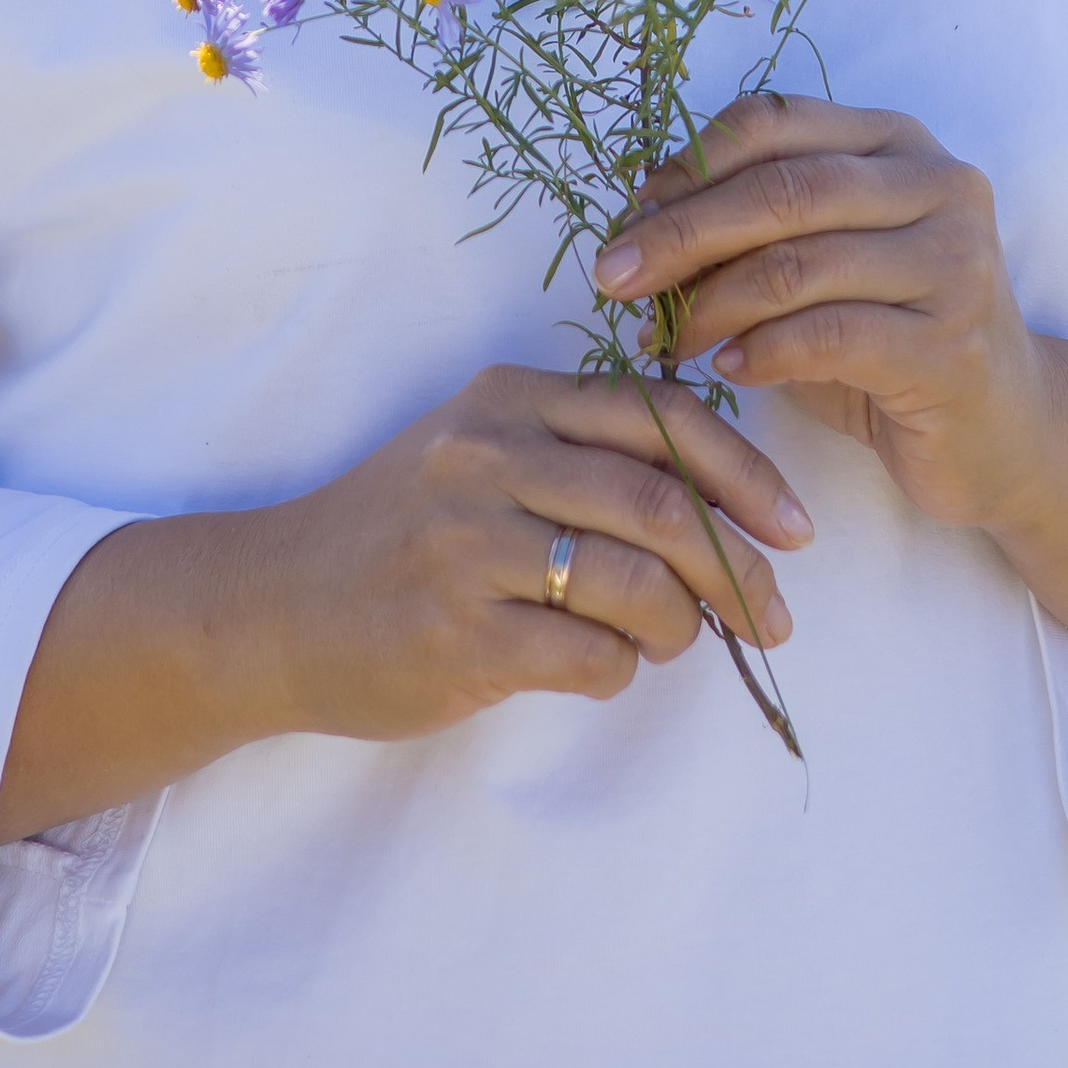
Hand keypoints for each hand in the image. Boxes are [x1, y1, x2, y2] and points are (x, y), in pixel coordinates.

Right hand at [244, 361, 806, 738]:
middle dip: (741, 568)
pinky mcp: (457, 635)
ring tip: (677, 642)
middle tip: (775, 614)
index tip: (794, 529)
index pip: (663, 418)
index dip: (748, 474)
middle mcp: (489, 456)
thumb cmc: (400, 531)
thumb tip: (724, 506)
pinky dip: (623, 670)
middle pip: (664, 502)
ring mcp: (468, 545)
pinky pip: (588, 655)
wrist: (272, 606)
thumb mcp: (481, 452)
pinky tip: (607, 667)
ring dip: (684, 625)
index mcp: (509, 396)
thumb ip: (583, 455)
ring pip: (637, 581)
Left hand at [593, 94, 1054, 527]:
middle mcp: (937, 185)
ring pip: (798, 264)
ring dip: (710, 303)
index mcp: (897, 141)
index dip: (692, 163)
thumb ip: (756, 232)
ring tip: (664, 336)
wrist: (1009, 435)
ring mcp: (955, 263)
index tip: (628, 212)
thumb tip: (639, 219)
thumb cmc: (894, 341)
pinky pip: (830, 336)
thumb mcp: (823, 267)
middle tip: (612, 275)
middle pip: (780, 189)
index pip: (775, 122)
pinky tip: (727, 370)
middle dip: (682, 232)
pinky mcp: (954, 345)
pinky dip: (762, 351)